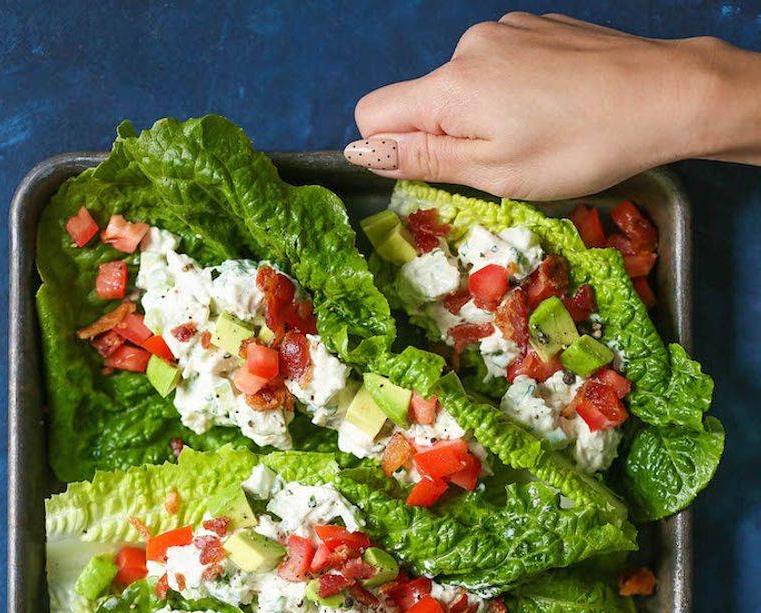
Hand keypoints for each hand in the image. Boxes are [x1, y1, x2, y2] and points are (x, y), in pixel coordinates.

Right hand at [345, 15, 760, 198]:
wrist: (661, 95)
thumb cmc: (581, 145)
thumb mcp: (495, 173)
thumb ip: (425, 160)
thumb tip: (364, 154)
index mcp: (451, 89)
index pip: (373, 114)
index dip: (390, 151)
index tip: (431, 173)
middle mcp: (469, 49)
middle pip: (422, 101)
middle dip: (448, 138)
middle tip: (502, 164)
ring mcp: (505, 32)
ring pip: (465, 87)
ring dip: (486, 118)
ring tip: (537, 138)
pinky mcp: (536, 28)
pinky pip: (501, 68)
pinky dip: (515, 95)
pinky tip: (554, 111)